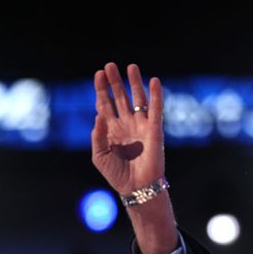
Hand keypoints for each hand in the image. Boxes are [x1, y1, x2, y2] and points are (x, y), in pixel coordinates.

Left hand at [91, 62, 164, 194]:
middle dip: (115, 82)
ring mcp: (140, 125)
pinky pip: (155, 109)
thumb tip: (98, 115)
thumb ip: (97, 136)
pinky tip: (154, 81)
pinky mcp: (154, 129)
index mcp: (111, 129)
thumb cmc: (117, 174)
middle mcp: (125, 123)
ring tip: (130, 67)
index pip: (105, 105)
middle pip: (119, 97)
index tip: (98, 75)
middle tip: (110, 66)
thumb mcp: (99, 156)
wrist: (136, 187)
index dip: (101, 90)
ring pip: (137, 98)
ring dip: (134, 82)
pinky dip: (156, 95)